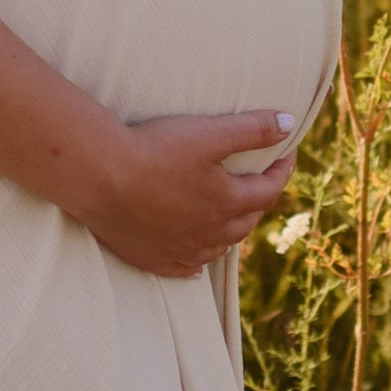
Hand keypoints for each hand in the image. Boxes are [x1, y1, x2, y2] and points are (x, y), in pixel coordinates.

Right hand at [77, 109, 300, 278]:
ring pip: (218, 248)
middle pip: (245, 222)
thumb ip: (252, 129)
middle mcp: (209, 232)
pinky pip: (183, 268)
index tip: (286, 156)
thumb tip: (290, 122)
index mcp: (227, 202)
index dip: (282, 172)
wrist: (99, 177)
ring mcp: (180, 249)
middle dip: (257, 202)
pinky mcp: (152, 257)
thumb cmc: (154, 150)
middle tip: (259, 184)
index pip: (268, 190)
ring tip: (232, 219)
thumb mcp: (208, 133)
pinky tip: (197, 265)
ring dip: (230, 234)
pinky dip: (196, 264)